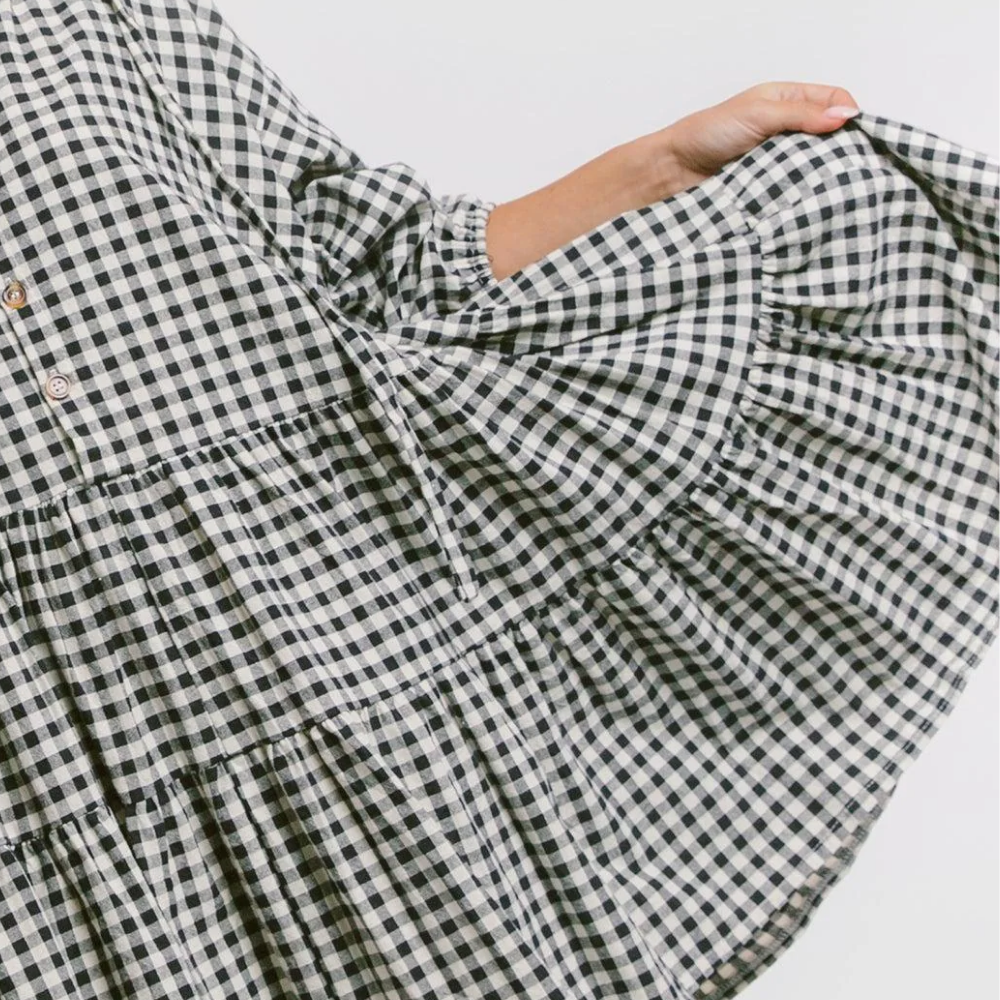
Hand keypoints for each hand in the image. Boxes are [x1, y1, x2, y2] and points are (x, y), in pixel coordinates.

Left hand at [646, 81, 861, 195]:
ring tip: (833, 187)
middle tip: (852, 168)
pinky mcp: (768, 186)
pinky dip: (803, 193)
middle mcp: (786, 128)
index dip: (849, 114)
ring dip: (822, 175)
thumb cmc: (708, 135)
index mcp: (786, 100)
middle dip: (842, 149)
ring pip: (814, 165)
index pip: (833, 100)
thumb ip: (800, 115)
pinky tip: (811, 201)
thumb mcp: (759, 115)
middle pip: (830, 135)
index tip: (858, 137)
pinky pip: (794, 188)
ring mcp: (777, 159)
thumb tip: (845, 117)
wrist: (674, 171)